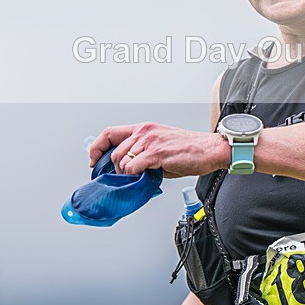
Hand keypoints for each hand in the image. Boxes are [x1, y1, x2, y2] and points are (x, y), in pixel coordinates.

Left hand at [88, 122, 227, 177]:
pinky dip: (134, 175)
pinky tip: (145, 176)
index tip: (94, 159)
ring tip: (139, 176)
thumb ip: (143, 153)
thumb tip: (129, 169)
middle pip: (114, 151)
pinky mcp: (156, 154)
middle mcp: (145, 132)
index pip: (110, 133)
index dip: (97, 148)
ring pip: (122, 161)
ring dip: (126, 173)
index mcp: (145, 128)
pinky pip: (133, 167)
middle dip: (115, 168)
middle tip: (124, 176)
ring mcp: (150, 142)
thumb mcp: (161, 145)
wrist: (210, 149)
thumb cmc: (190, 148)